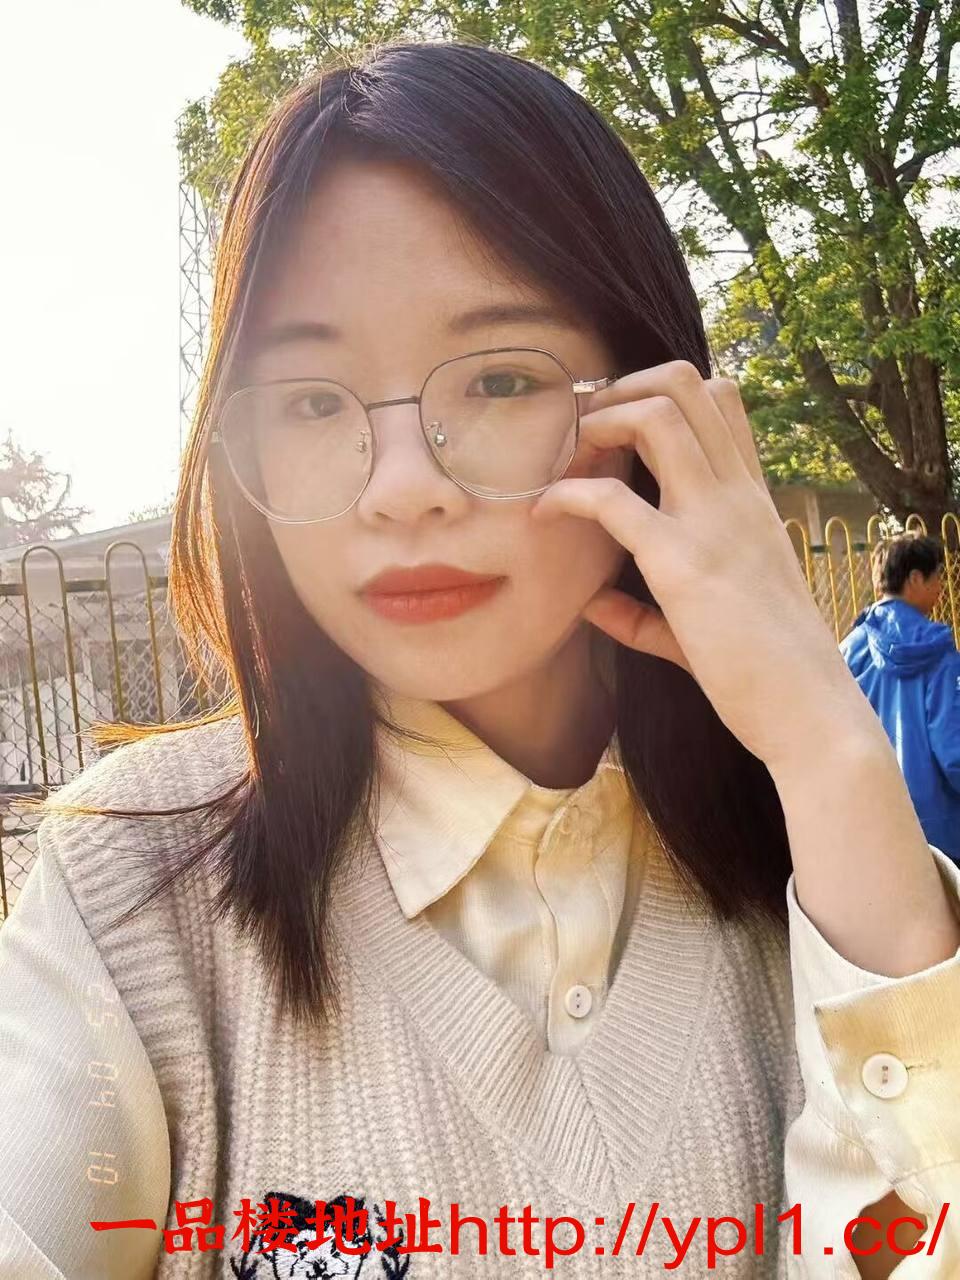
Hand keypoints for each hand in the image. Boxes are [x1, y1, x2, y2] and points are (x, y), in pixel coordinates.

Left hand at [530, 360, 874, 773]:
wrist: (809, 710)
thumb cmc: (764, 672)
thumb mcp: (706, 625)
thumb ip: (645, 611)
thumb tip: (591, 604)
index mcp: (751, 499)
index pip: (720, 399)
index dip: (658, 391)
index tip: (613, 427)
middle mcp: (737, 494)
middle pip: (685, 383)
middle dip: (620, 387)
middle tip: (581, 428)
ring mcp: (714, 520)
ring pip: (657, 414)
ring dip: (599, 421)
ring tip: (566, 456)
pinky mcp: (682, 563)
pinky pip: (611, 499)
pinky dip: (567, 495)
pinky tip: (544, 515)